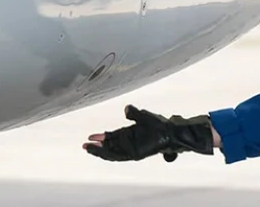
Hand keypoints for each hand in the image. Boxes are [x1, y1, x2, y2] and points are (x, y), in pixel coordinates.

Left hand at [82, 104, 213, 161]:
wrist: (174, 135)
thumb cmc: (161, 127)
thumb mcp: (148, 118)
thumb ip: (135, 113)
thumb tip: (126, 108)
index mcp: (132, 145)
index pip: (111, 145)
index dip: (100, 143)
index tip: (90, 139)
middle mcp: (131, 149)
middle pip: (110, 151)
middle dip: (97, 148)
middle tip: (85, 144)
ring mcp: (133, 148)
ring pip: (114, 151)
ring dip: (103, 148)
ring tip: (93, 143)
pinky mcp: (137, 146)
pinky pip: (120, 150)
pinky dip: (112, 146)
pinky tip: (108, 140)